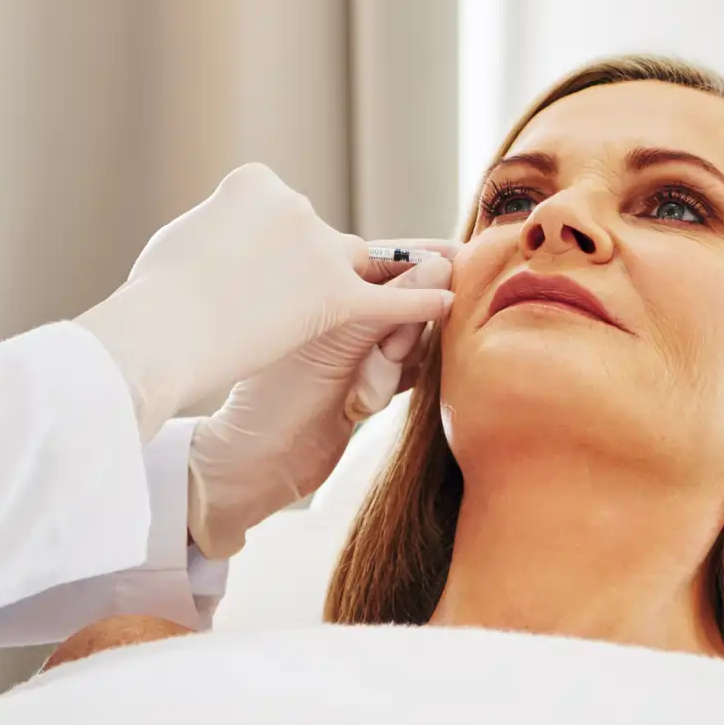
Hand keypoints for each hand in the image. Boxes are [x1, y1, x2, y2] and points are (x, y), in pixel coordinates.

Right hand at [76, 164, 453, 435]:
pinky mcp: (336, 296)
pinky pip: (389, 300)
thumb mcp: (178, 242)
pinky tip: (447, 301)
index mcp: (252, 182)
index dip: (267, 243)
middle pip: (319, 237)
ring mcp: (319, 248)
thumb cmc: (157, 294)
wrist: (164, 329)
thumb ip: (216, 233)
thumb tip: (220, 234)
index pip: (276, 208)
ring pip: (360, 263)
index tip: (249, 267)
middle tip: (306, 293)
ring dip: (395, 272)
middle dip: (315, 266)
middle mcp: (294, 205)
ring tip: (428, 271)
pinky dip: (420, 301)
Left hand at [185, 252, 452, 558]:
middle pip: (408, 302)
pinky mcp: (366, 379)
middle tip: (382, 355)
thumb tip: (442, 265)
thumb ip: (392, 304)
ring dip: (392, 368)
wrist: (261, 464)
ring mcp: (354, 346)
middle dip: (400, 333)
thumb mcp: (339, 345)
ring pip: (410, 340)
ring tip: (356, 392)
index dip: (425, 265)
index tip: (461, 265)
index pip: (387, 260)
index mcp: (323, 285)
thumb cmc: (282, 397)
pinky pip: (407, 370)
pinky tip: (360, 403)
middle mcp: (341, 311)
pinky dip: (393, 385)